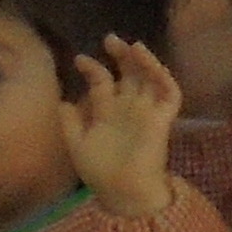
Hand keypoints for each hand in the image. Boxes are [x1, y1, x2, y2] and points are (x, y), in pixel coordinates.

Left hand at [61, 38, 187, 216]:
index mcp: (108, 112)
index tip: (79, 59)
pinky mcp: (162, 118)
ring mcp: (146, 111)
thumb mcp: (77, 145)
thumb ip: (70, 123)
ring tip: (132, 45)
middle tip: (109, 39)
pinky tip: (150, 63)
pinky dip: (162, 76)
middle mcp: (128, 107)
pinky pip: (169, 93)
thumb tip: (62, 101)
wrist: (122, 192)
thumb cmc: (99, 172)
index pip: (103, 82)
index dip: (93, 68)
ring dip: (143, 60)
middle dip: (121, 55)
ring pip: (149, 78)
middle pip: (128, 74)